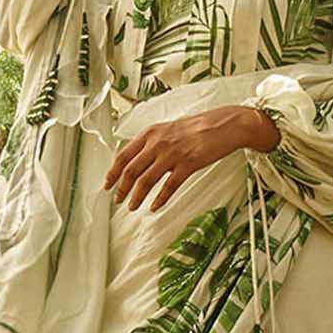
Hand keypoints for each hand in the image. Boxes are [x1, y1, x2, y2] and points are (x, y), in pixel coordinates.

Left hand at [105, 105, 280, 212]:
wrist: (224, 125)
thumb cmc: (199, 127)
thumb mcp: (169, 128)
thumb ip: (152, 141)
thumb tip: (137, 158)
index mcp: (151, 133)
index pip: (123, 155)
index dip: (112, 172)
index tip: (107, 184)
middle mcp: (158, 143)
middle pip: (131, 170)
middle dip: (121, 188)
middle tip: (118, 200)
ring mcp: (172, 154)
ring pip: (146, 181)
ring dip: (136, 197)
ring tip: (132, 207)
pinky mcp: (188, 164)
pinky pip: (169, 186)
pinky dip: (159, 199)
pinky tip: (155, 207)